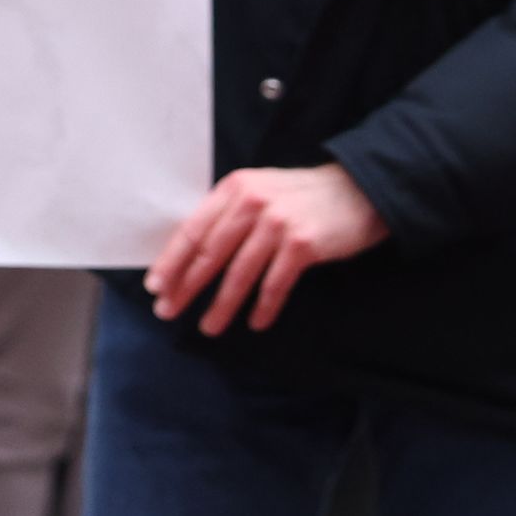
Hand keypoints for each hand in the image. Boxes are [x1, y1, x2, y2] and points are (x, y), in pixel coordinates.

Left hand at [146, 162, 388, 334]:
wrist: (360, 192)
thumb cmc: (302, 198)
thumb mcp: (259, 191)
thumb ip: (229, 214)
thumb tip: (190, 253)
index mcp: (233, 188)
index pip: (192, 230)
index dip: (171, 261)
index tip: (155, 286)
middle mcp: (251, 202)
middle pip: (209, 253)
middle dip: (186, 286)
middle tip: (168, 311)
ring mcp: (277, 223)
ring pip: (239, 273)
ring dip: (221, 305)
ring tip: (209, 327)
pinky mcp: (303, 244)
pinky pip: (275, 284)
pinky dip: (264, 306)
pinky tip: (256, 323)